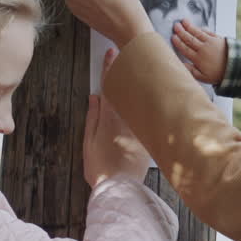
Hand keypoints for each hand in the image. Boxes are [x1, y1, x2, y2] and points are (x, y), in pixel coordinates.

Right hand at [84, 49, 148, 185]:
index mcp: (110, 119)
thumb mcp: (88, 142)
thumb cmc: (99, 168)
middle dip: (128, 70)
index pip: (109, 87)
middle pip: (128, 90)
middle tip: (129, 52)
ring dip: (140, 83)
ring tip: (141, 67)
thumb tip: (95, 97)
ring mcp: (140, 127)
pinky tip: (151, 92)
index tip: (111, 54)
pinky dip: (150, 102)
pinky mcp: (150, 136)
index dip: (109, 69)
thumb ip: (92, 117)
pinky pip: (149, 115)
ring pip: (141, 100)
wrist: (120, 189)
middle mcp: (128, 120)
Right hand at [171, 21, 227, 83]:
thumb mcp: (204, 78)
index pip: (185, 49)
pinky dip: (202, 29)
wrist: (236, 67)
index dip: (178, 42)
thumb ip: (191, 71)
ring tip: (183, 21)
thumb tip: (181, 64)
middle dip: (181, 32)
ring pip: (197, 33)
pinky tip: (198, 27)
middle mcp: (203, 48)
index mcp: (198, 58)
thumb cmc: (219, 74)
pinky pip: (208, 32)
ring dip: (190, 27)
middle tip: (175, 26)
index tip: (173, 37)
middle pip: (189, 39)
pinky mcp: (218, 39)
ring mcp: (211, 42)